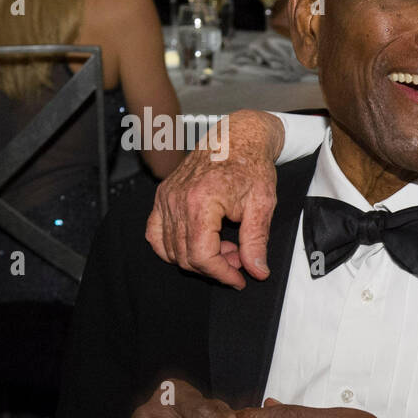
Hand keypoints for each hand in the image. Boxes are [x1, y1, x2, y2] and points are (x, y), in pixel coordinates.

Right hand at [146, 109, 282, 289]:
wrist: (237, 138)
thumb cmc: (250, 165)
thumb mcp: (262, 205)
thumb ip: (256, 242)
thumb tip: (257, 271)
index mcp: (200, 202)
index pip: (201, 256)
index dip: (222, 274)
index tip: (239, 279)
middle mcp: (176, 200)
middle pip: (184, 256)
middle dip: (214, 267)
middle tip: (239, 260)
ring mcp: (165, 198)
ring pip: (169, 249)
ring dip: (197, 258)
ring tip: (226, 248)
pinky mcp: (162, 197)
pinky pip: (155, 233)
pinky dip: (172, 247)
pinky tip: (199, 244)